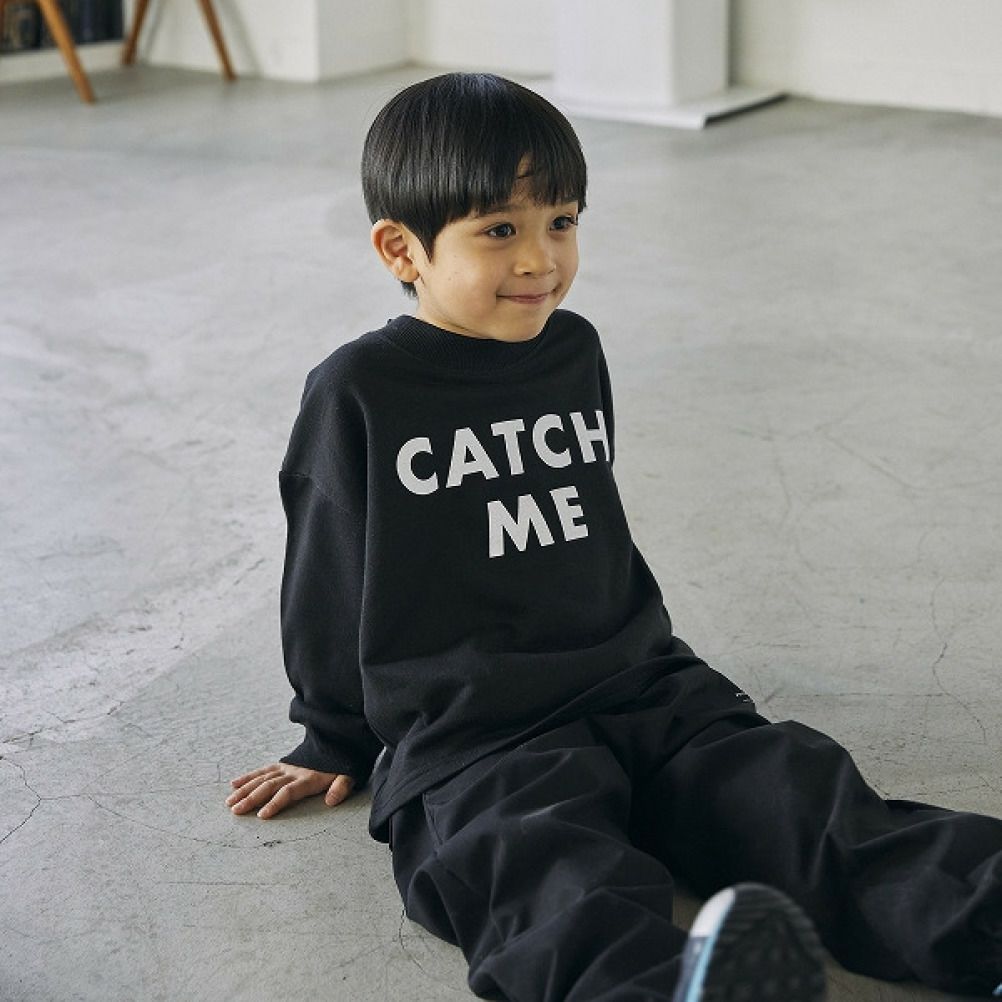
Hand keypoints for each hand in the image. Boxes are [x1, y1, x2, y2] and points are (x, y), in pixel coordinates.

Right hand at [226, 762, 353, 818]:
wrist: (339, 742)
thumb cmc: (342, 766)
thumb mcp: (348, 776)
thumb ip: (341, 787)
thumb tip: (331, 801)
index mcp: (308, 779)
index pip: (288, 792)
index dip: (275, 803)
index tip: (261, 815)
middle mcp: (294, 772)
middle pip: (270, 785)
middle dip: (252, 798)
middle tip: (236, 811)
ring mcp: (286, 767)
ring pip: (262, 778)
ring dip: (245, 789)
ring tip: (230, 802)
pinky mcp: (282, 764)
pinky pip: (263, 770)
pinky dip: (248, 777)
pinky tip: (234, 784)